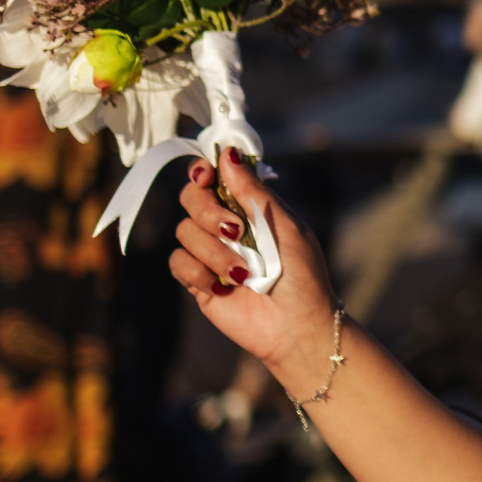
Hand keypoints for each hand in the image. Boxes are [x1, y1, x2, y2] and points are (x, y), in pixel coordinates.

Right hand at [167, 153, 340, 395]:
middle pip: (190, 198)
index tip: (205, 176)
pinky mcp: (198, 281)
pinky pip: (178, 262)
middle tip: (236, 231)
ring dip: (214, 251)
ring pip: (183, 231)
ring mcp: (210, 254)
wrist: (297, 327)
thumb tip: (228, 154)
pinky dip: (199, 272)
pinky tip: (224, 288)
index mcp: (248, 208)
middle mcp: (225, 227)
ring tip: (243, 272)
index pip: (212, 178)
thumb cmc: (303, 276)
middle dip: (208, 211)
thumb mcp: (285, 226)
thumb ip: (254, 192)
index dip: (202, 172)